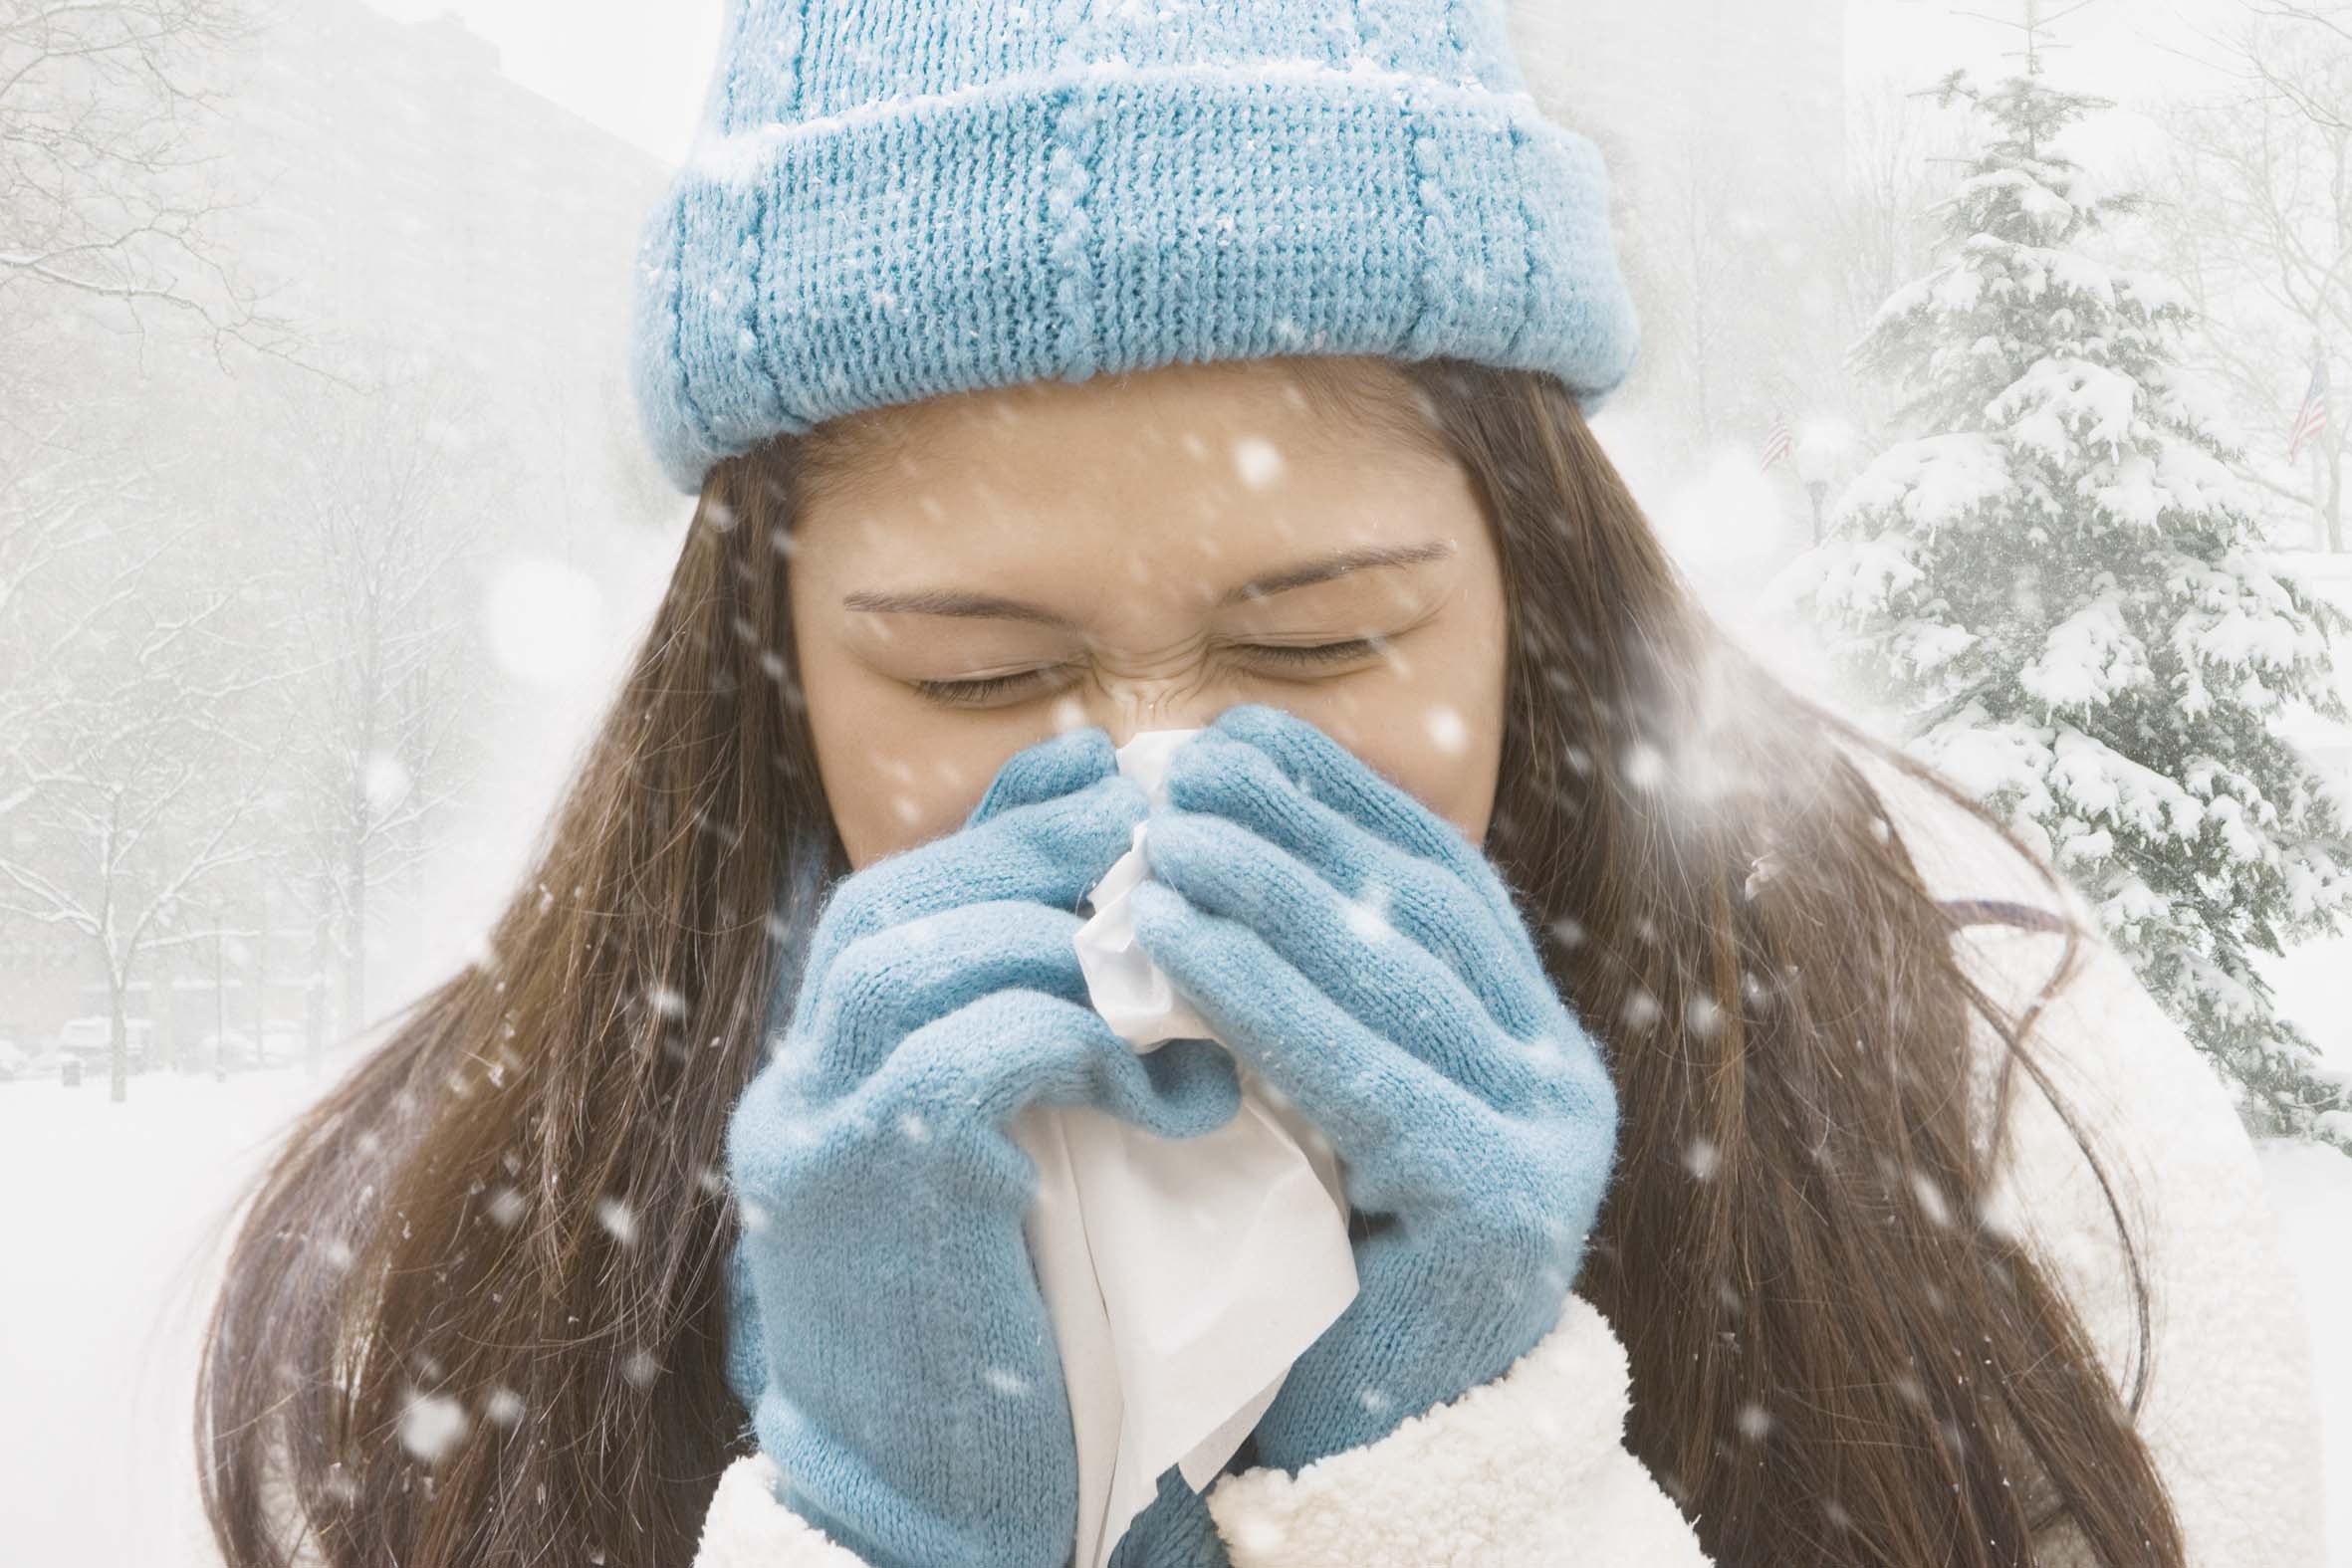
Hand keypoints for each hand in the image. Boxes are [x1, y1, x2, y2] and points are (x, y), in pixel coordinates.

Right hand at [725, 725, 1243, 1567]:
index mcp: (820, 1078)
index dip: (1004, 832)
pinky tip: (1175, 1091)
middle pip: (891, 908)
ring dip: (1068, 951)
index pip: (893, 900)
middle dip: (1033, 858)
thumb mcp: (1018, 1172)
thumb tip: (1136, 928)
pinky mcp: (863, 1200)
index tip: (1114, 796)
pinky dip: (1080, 1043)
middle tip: (1164, 852)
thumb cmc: (999, 1349)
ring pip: (916, 961)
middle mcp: (791, 1095)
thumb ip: (1044, 1055)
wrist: (925, 1520)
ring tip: (1183, 994)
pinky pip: (965, 1058)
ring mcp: (810, 1143)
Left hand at [1126, 704, 1619, 1473]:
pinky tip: (1174, 944)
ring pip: (1393, 974)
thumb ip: (1292, 994)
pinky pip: (1366, 1072)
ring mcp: (1545, 1137)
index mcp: (1521, 1034)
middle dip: (1288, 826)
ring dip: (1261, 890)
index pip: (1431, 874)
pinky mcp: (1502, 1204)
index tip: (1226, 737)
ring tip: (1151, 841)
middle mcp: (1555, 1070)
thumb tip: (1199, 837)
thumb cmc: (1309, 1273)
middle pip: (1416, 908)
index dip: (1333, 793)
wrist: (1364, 1464)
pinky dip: (1260, 996)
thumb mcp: (1304, 1106)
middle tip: (1169, 776)